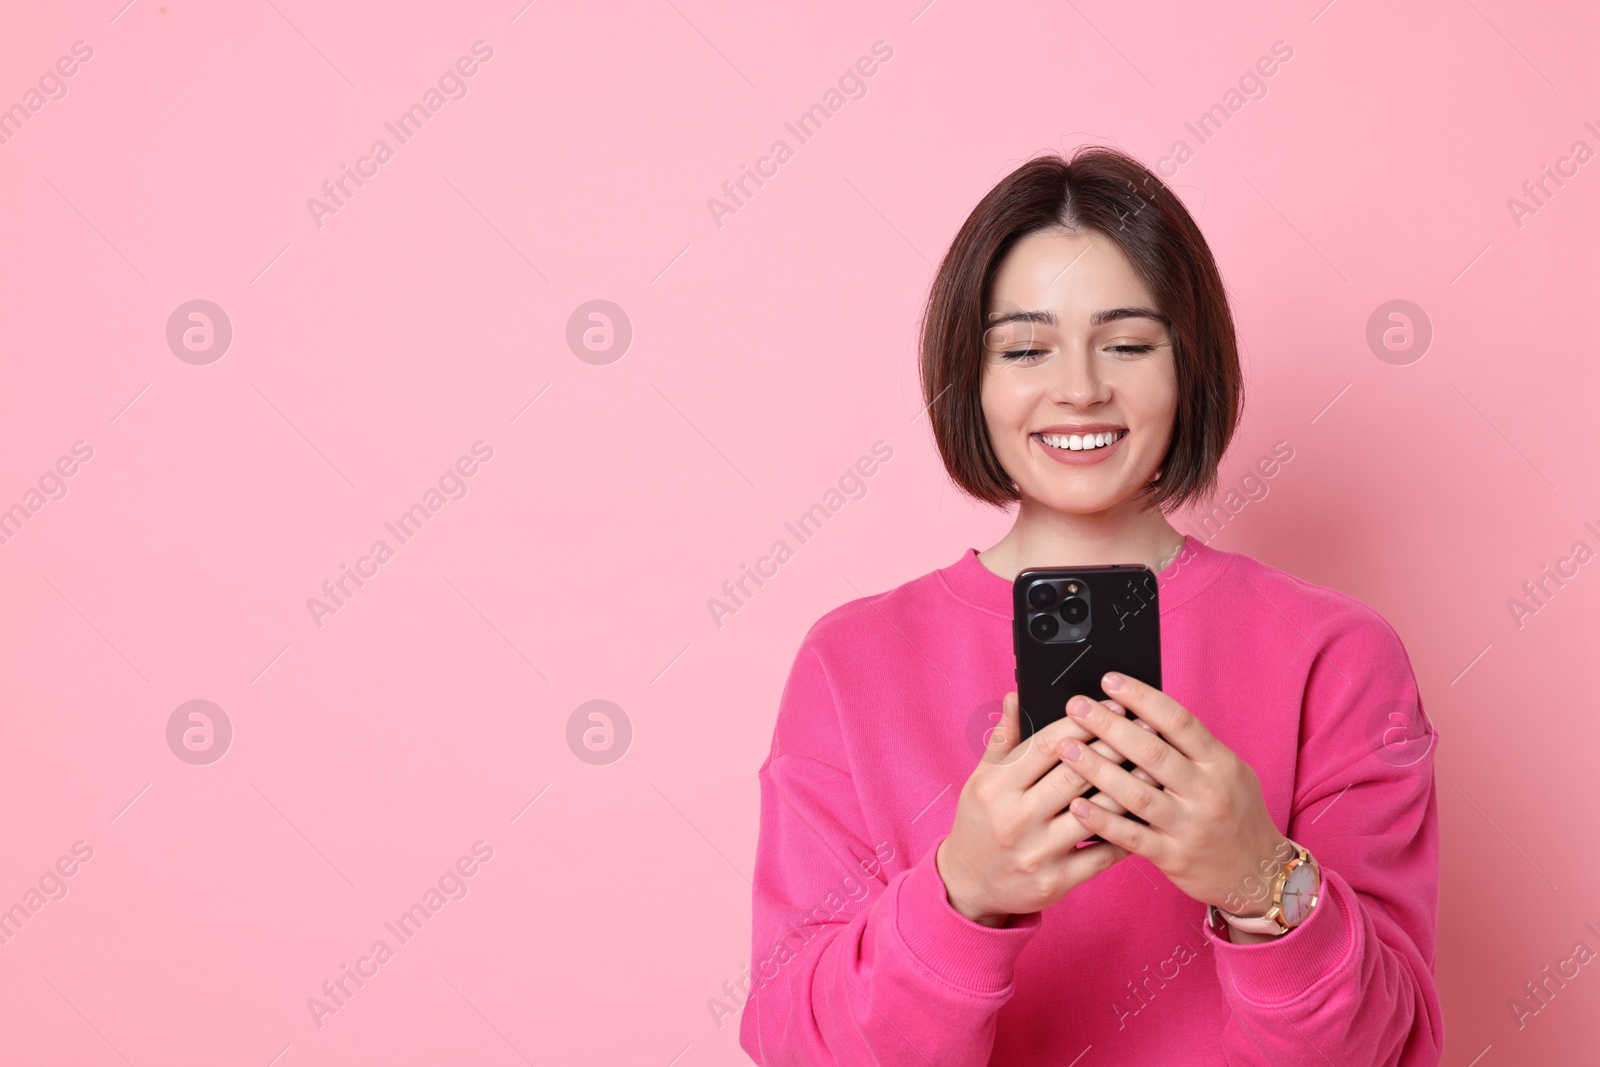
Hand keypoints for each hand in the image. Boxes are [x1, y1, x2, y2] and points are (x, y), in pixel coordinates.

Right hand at [935, 692, 1158, 926]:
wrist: (968, 886)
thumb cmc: (979, 823)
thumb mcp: (980, 780)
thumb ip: (1003, 740)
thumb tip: (1016, 695)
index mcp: (996, 787)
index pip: (1046, 746)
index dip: (1082, 723)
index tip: (1113, 706)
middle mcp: (1014, 819)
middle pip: (1075, 775)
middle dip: (1115, 748)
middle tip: (1147, 728)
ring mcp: (1036, 853)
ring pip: (1094, 814)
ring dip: (1129, 789)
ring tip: (1156, 768)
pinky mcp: (1055, 882)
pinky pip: (1101, 855)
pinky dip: (1126, 834)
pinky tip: (1146, 816)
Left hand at [1056, 672, 1290, 915]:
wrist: (1261, 873)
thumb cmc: (1236, 813)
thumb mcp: (1228, 772)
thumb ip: (1192, 747)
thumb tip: (1142, 710)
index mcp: (1220, 763)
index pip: (1178, 721)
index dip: (1142, 698)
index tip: (1110, 680)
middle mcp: (1207, 791)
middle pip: (1151, 752)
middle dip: (1109, 726)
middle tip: (1076, 706)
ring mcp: (1190, 826)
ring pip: (1137, 793)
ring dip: (1097, 769)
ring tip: (1066, 748)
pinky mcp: (1175, 857)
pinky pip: (1133, 837)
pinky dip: (1103, 821)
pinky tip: (1076, 806)